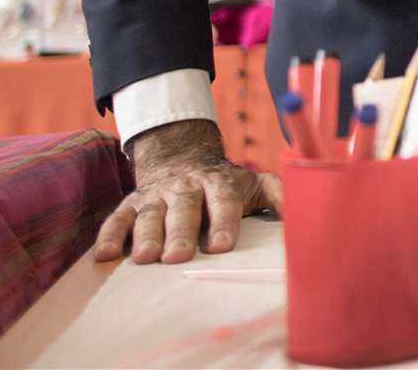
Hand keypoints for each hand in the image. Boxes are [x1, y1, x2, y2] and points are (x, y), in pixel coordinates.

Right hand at [93, 120, 280, 263]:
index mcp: (220, 183)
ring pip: (149, 214)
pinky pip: (117, 218)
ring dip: (146, 235)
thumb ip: (282, 197)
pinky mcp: (131, 204)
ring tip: (145, 258)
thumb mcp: (257, 183)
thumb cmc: (226, 184)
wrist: (182, 159)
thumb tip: (312, 212)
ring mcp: (156, 195)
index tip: (222, 246)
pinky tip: (105, 256)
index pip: (224, 201)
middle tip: (178, 256)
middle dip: (181, 231)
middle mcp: (186, 187)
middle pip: (184, 209)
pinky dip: (110, 235)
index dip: (223, 222)